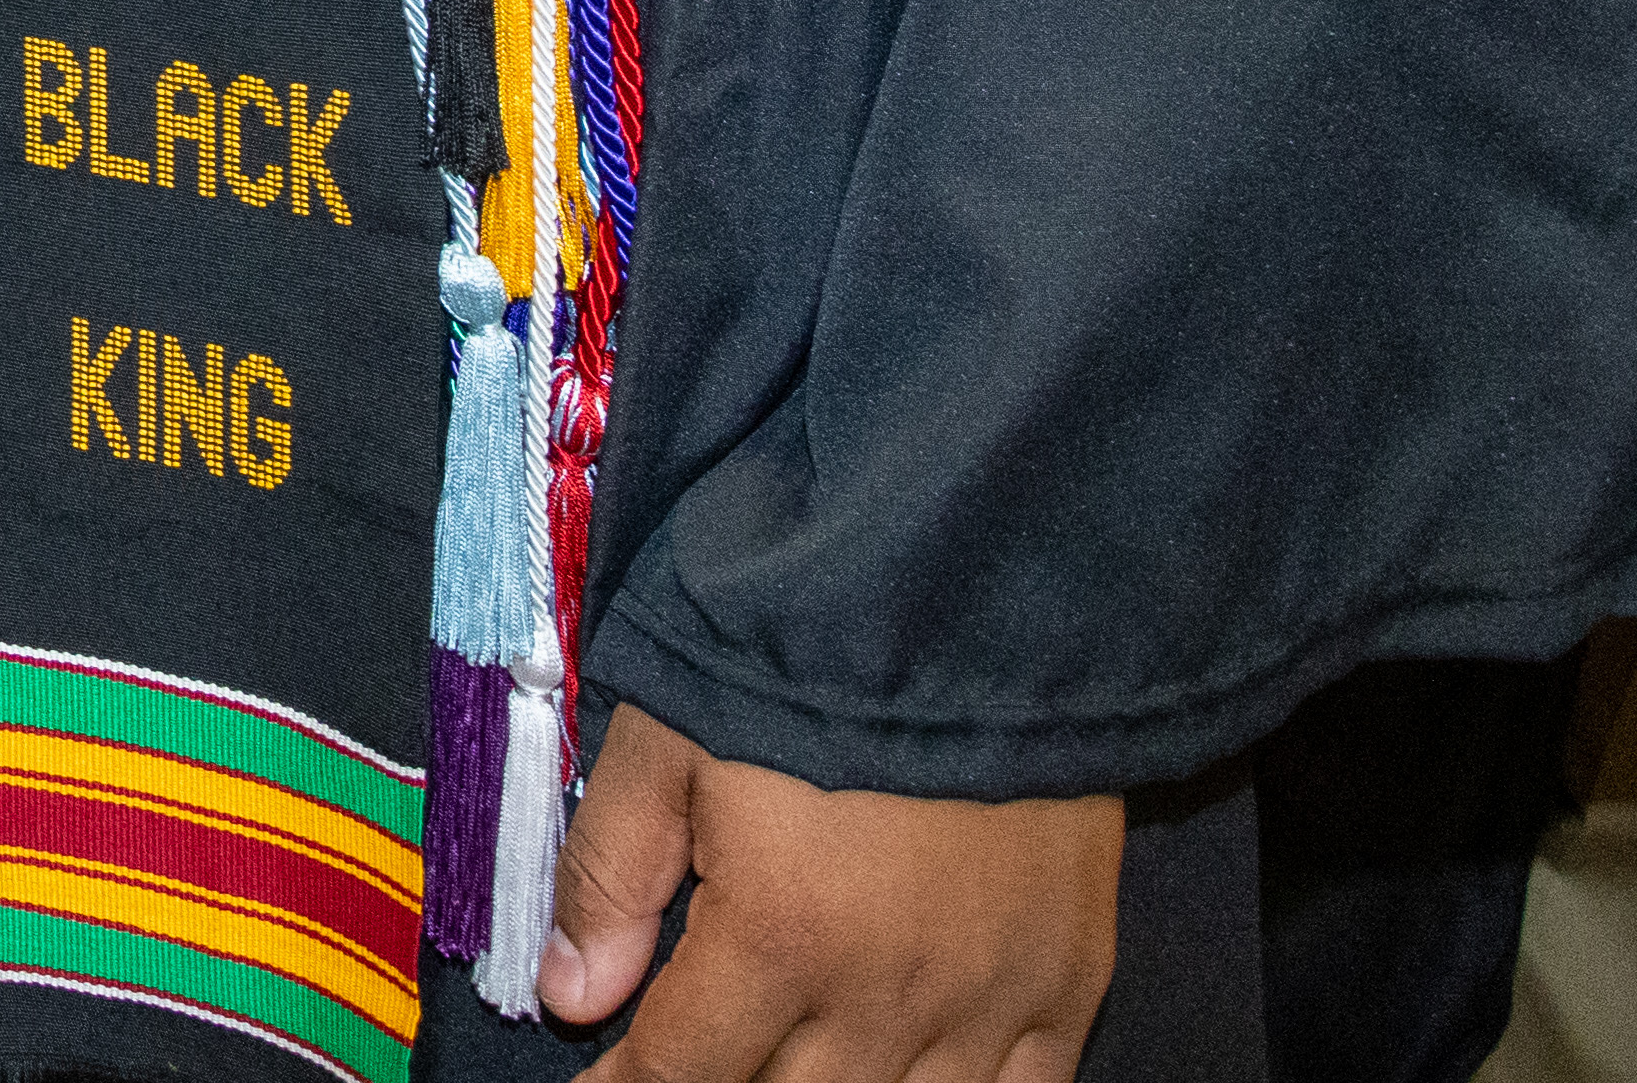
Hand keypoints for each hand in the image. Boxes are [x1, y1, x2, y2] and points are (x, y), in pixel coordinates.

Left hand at [536, 702, 1120, 1079]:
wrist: (986, 602)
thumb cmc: (808, 656)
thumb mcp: (669, 741)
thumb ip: (611, 875)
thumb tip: (568, 995)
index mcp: (782, 937)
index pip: (681, 1068)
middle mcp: (890, 996)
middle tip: (687, 1062)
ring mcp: (990, 1001)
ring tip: (776, 1067)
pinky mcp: (1069, 985)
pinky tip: (900, 1081)